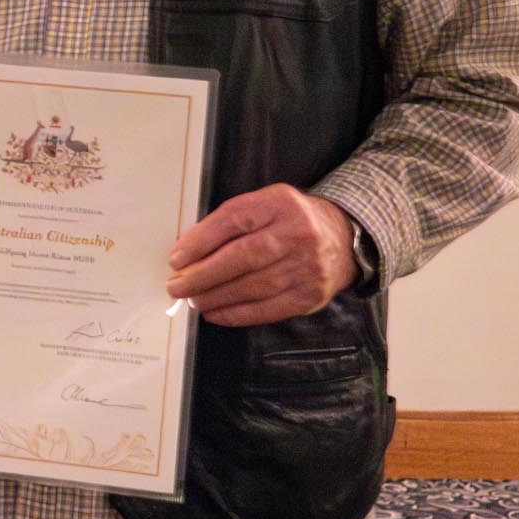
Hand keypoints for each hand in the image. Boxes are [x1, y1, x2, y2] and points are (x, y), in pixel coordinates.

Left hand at [165, 184, 357, 326]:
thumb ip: (229, 222)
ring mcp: (307, 267)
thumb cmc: (289, 220)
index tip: (176, 258)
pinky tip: (215, 313)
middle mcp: (298, 234)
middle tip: (176, 285)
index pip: (234, 220)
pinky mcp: (310, 296)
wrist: (341, 238)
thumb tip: (187, 251)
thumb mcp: (264, 204)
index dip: (200, 241)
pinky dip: (236, 314)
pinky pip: (268, 309)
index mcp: (280, 204)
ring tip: (192, 300)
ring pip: (253, 286)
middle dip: (203, 275)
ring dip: (215, 297)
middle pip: (242, 257)